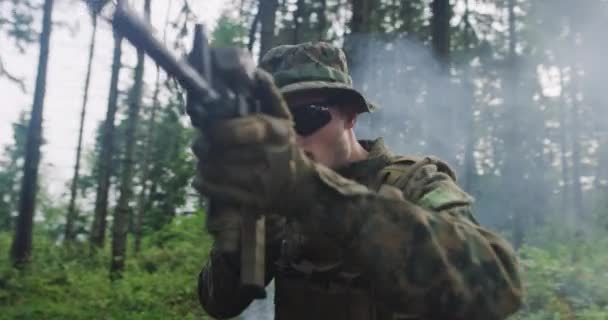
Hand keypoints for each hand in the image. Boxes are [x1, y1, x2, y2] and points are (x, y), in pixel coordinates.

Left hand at [191, 69, 316, 215]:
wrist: (299, 186)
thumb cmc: (283, 146)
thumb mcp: (283, 117)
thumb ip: (268, 94)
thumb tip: (256, 73)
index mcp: (274, 132)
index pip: (235, 131)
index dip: (216, 130)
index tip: (209, 130)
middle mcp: (268, 157)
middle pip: (220, 151)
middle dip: (204, 147)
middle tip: (201, 144)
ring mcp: (259, 181)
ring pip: (214, 170)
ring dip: (203, 164)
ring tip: (206, 159)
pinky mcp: (250, 200)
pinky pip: (215, 190)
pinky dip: (203, 182)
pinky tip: (204, 176)